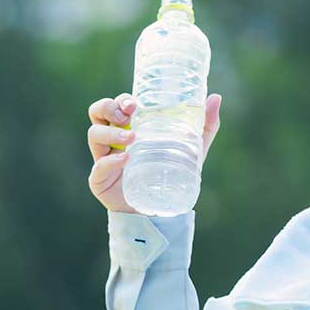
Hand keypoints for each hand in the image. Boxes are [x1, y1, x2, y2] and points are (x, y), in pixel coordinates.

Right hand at [87, 92, 222, 213]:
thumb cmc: (171, 174)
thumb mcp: (192, 149)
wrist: (161, 212)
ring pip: (94, 134)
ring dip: (111, 131)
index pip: (116, 104)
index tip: (135, 103)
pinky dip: (110, 161)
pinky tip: (125, 159)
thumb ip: (204, 125)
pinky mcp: (99, 180)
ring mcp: (103, 158)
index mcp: (128, 126)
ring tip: (132, 137)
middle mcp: (112, 139)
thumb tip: (216, 98)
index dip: (121, 99)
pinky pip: (98, 166)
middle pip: (97, 112)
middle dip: (110, 107)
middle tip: (129, 113)